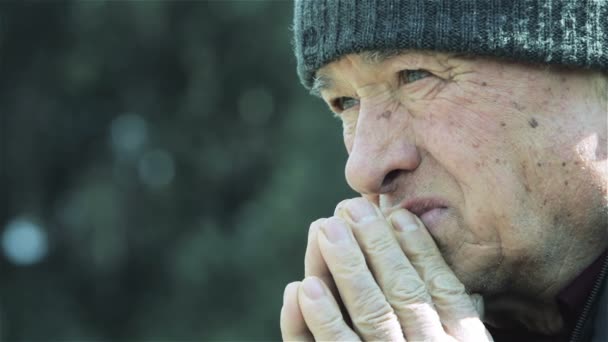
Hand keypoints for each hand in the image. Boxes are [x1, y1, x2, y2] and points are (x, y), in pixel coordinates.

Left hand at [280, 197, 490, 340]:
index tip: (395, 215)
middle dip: (375, 245)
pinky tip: (302, 288)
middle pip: (402, 292)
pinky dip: (320, 322)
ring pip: (371, 315)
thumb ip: (451, 309)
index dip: (417, 248)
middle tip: (350, 208)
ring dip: (346, 268)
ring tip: (325, 229)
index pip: (440, 286)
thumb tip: (422, 249)